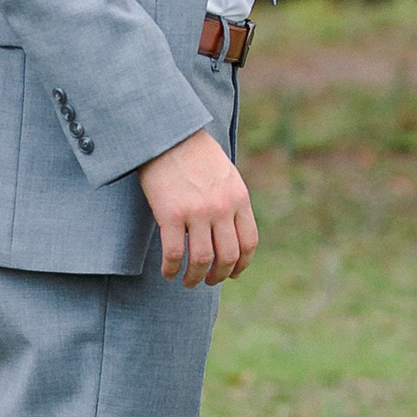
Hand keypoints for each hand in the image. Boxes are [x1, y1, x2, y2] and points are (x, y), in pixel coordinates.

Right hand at [138, 129, 260, 282]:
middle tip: (208, 281)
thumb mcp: (226, 174)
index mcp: (239, 198)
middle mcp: (222, 207)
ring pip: (202, 260)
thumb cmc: (195, 153)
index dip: (242, 265)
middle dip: (219, 276)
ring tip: (188, 282)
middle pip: (228, 256)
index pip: (248, 242)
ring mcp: (197, 212)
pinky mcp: (171, 214)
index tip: (233, 274)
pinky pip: (174, 253)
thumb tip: (232, 232)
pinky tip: (168, 272)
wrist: (168, 134)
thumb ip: (232, 201)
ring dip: (195, 278)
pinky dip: (171, 269)